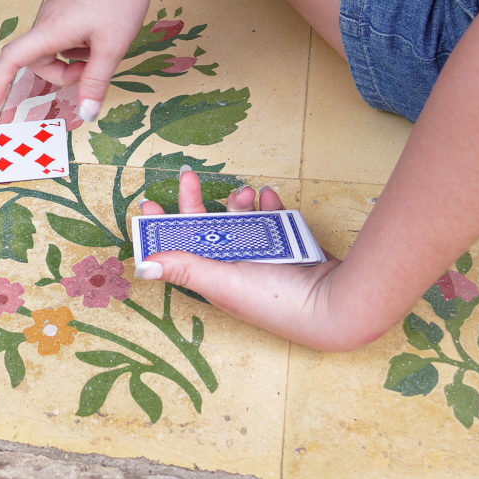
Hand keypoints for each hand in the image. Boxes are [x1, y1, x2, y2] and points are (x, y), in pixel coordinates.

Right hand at [0, 0, 154, 119]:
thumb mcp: (112, 47)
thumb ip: (95, 82)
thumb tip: (85, 114)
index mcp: (50, 30)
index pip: (11, 59)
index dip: (0, 82)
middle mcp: (46, 19)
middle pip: (38, 59)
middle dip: (62, 73)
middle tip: (93, 69)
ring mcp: (55, 9)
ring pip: (54, 47)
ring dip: (73, 58)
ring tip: (103, 46)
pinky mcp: (67, 3)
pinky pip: (64, 33)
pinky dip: (78, 43)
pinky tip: (102, 33)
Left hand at [136, 168, 346, 349]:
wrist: (336, 303)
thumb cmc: (276, 302)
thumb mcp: (223, 283)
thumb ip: (185, 268)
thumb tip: (143, 265)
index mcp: (213, 277)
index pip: (179, 248)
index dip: (163, 228)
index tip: (148, 204)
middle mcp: (232, 265)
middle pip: (205, 226)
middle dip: (195, 199)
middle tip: (188, 174)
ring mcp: (260, 254)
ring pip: (238, 218)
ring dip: (238, 201)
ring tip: (246, 194)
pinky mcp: (286, 244)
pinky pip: (270, 218)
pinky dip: (268, 205)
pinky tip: (270, 198)